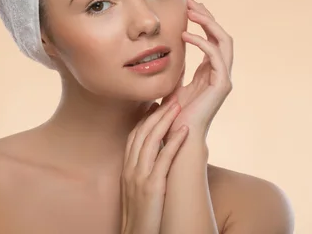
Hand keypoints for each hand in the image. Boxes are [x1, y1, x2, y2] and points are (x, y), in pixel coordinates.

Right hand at [121, 102, 188, 233]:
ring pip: (150, 140)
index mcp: (127, 168)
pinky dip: (174, 141)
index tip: (157, 104)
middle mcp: (131, 169)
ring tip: (178, 105)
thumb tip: (155, 158)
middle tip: (171, 97)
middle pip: (142, 132)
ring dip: (165, 120)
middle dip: (157, 113)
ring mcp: (139, 177)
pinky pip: (163, 159)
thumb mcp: (137, 189)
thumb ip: (143, 171)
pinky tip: (184, 129)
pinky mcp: (152, 187)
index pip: (135, 135)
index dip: (146, 118)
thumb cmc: (141, 215)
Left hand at [161, 0, 233, 138]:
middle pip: (221, 35)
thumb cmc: (173, 115)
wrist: (178, 137)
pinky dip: (203, 42)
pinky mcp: (221, 85)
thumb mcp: (172, 85)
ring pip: (225, 41)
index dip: (203, 20)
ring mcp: (223, 78)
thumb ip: (175, 69)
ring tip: (191, 11)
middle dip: (207, 15)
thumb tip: (164, 53)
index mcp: (210, 71)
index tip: (188, 5)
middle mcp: (220, 72)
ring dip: (209, 23)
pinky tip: (186, 35)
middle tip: (190, 0)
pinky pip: (216, 56)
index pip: (212, 38)